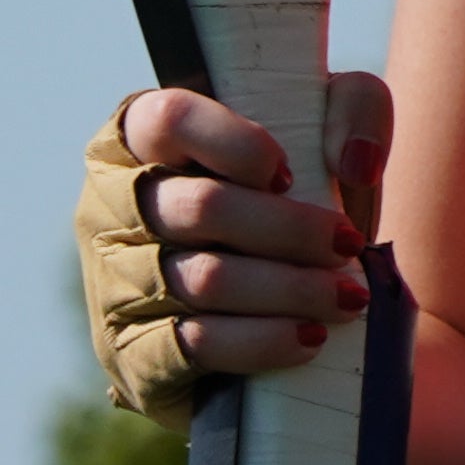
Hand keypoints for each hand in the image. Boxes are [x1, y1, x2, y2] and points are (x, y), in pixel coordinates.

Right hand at [78, 81, 392, 420]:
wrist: (262, 302)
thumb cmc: (291, 196)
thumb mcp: (326, 132)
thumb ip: (355, 111)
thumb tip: (356, 162)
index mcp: (136, 137)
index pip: (169, 121)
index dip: (236, 145)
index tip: (289, 175)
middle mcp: (109, 206)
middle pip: (200, 207)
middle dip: (288, 229)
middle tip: (347, 245)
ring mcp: (111, 282)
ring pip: (204, 280)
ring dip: (288, 289)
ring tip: (347, 296)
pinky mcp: (128, 353)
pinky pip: (194, 346)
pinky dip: (260, 342)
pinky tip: (308, 338)